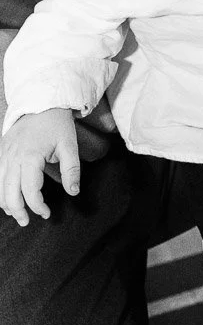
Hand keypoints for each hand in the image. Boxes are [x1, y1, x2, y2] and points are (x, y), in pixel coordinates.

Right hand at [0, 108, 79, 225]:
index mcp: (30, 156)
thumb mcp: (69, 145)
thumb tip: (73, 192)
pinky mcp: (1, 152)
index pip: (30, 191)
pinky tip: (8, 197)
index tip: (47, 214)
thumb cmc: (57, 124)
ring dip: (6, 203)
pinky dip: (0, 190)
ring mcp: (4, 155)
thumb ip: (71, 169)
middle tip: (27, 221)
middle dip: (17, 211)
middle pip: (9, 193)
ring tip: (17, 213)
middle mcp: (13, 157)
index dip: (37, 206)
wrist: (41, 102)